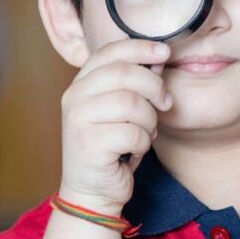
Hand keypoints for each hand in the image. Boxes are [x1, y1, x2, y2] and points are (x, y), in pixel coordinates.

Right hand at [58, 39, 173, 214]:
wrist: (92, 191)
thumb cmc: (111, 148)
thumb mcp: (121, 110)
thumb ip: (135, 83)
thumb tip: (158, 57)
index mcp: (81, 84)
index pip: (110, 52)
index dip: (140, 47)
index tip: (165, 52)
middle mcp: (74, 97)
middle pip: (124, 74)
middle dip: (154, 87)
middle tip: (166, 103)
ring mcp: (77, 120)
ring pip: (131, 104)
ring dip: (149, 120)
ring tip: (146, 132)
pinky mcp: (88, 144)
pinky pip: (132, 133)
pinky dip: (143, 143)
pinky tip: (135, 150)